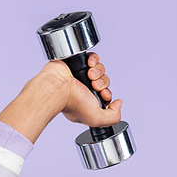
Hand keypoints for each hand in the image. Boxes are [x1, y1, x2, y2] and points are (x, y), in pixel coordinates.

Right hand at [0, 53, 121, 142]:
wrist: (58, 87)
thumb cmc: (72, 103)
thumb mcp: (97, 119)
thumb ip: (113, 116)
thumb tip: (119, 104)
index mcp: (87, 102)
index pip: (105, 96)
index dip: (107, 94)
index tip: (103, 95)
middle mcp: (83, 89)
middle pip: (104, 82)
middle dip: (103, 83)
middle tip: (94, 85)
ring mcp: (80, 75)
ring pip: (100, 70)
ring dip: (98, 72)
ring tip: (90, 75)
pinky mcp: (77, 62)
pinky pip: (93, 58)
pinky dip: (94, 60)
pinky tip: (89, 64)